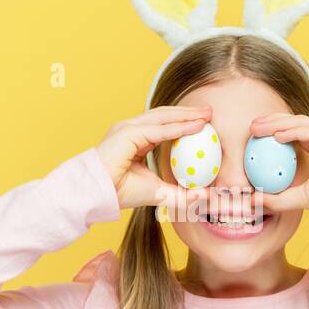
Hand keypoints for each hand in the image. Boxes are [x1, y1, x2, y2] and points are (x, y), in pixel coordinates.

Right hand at [96, 105, 212, 210]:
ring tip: (206, 114)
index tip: (205, 123)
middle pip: (165, 115)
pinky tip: (196, 126)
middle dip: (188, 112)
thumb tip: (207, 196)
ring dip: (187, 114)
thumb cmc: (120, 193)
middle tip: (210, 112)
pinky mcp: (127, 133)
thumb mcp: (159, 193)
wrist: (98, 194)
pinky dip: (179, 127)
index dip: (184, 122)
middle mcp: (131, 129)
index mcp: (135, 139)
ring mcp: (128, 128)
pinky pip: (159, 129)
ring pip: (163, 117)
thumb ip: (182, 194)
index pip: (163, 125)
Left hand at [248, 114, 308, 214]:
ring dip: (277, 123)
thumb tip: (253, 199)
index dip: (274, 131)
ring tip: (258, 127)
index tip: (255, 136)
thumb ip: (278, 198)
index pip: (295, 134)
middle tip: (252, 126)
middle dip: (272, 122)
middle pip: (295, 124)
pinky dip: (292, 132)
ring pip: (301, 123)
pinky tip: (276, 135)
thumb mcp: (301, 198)